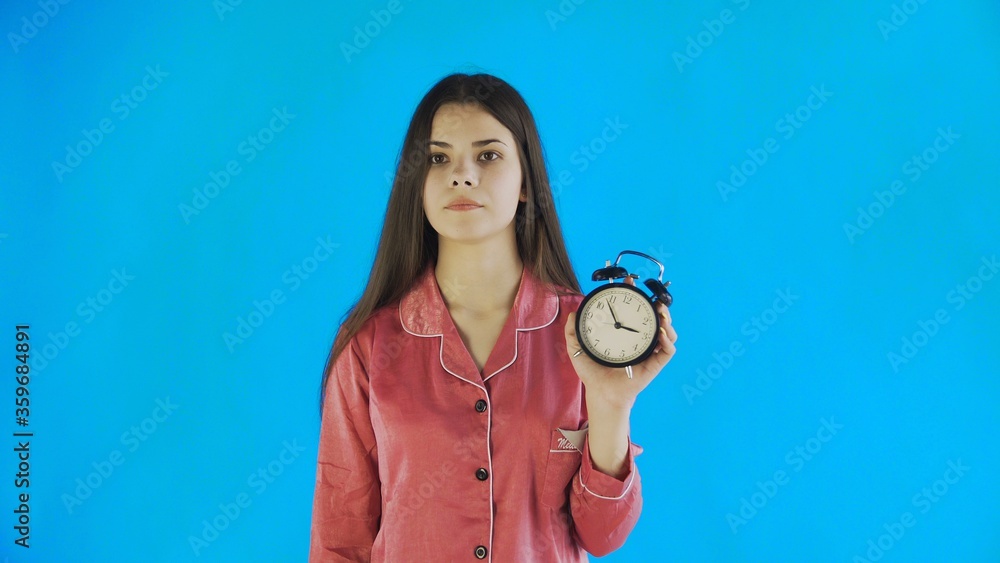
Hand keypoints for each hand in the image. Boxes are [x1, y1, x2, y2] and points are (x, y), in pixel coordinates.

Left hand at [565, 276, 676, 409]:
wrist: (601, 393)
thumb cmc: (592, 373)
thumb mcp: (577, 349)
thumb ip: (572, 331)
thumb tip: (573, 313)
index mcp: (624, 334)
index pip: (634, 312)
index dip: (635, 296)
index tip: (630, 282)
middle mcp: (639, 341)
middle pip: (655, 318)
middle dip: (657, 304)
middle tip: (651, 296)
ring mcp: (649, 352)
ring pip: (666, 331)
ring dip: (667, 320)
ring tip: (661, 312)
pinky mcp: (655, 364)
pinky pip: (668, 350)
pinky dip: (668, 340)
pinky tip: (661, 333)